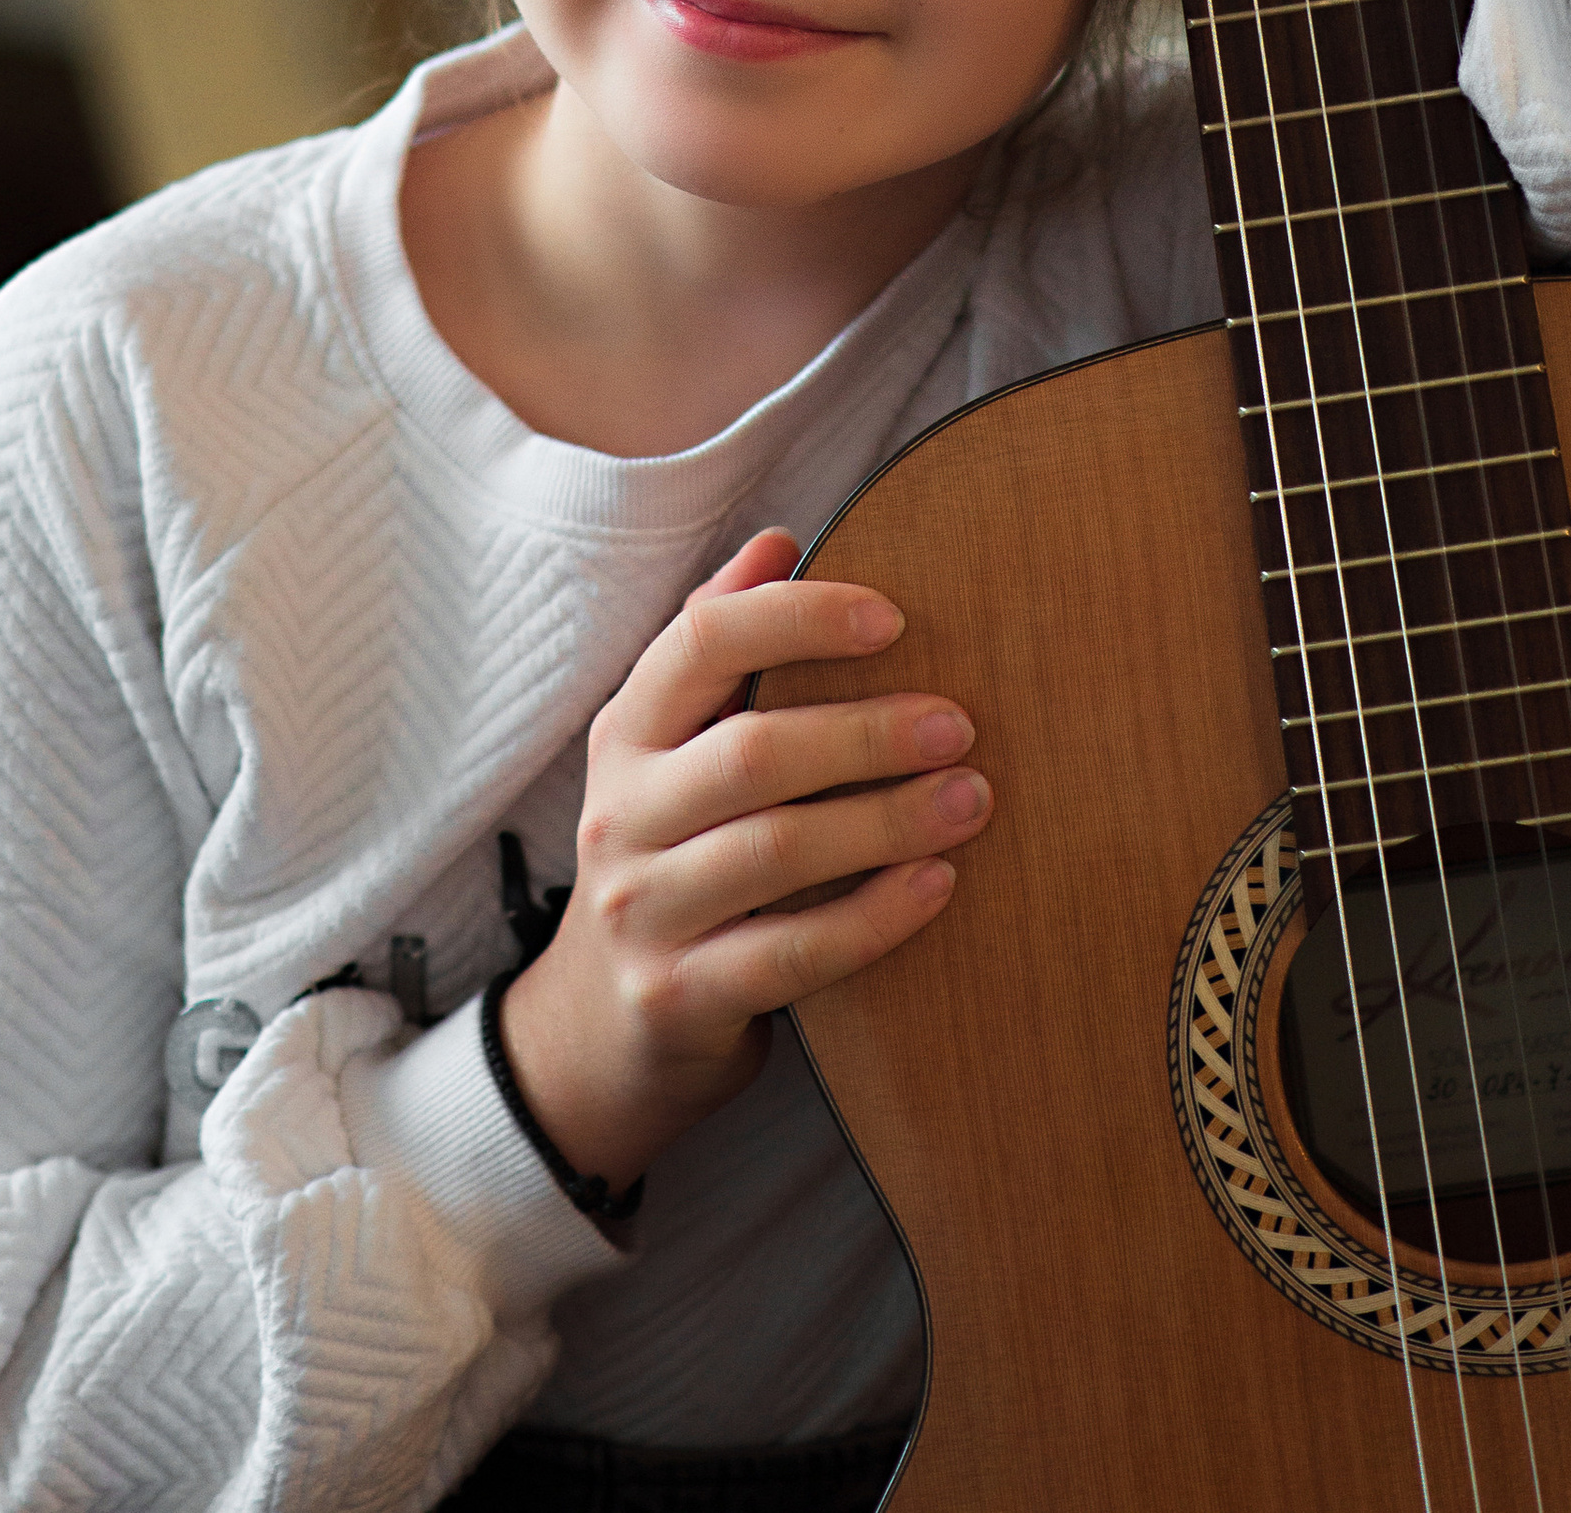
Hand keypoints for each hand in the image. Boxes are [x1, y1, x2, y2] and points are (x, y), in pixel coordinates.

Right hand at [495, 527, 990, 1194]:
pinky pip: (791, 953)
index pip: (702, 641)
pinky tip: (938, 886)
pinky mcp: (678, 997)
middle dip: (868, 733)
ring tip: (971, 799)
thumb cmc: (669, 857)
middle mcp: (620, 814)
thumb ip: (718, 646)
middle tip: (961, 725)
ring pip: (776, 852)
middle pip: (753, 753)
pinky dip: (874, 917)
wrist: (599, 1030)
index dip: (799, 617)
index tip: (894, 618)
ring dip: (887, 821)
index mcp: (625, 733)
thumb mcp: (667, 751)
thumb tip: (780, 539)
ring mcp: (642, 910)